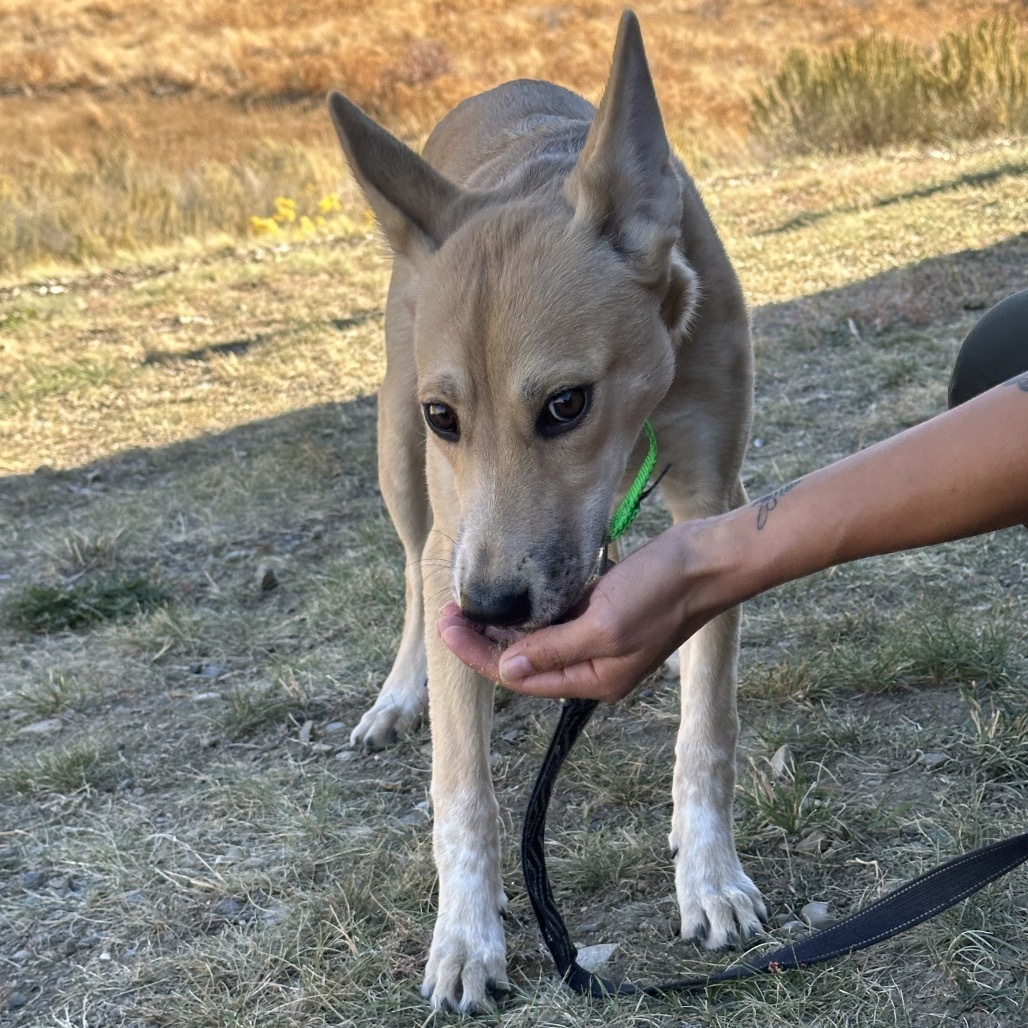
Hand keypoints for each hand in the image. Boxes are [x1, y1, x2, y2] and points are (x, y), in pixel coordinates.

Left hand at [438, 523, 728, 700]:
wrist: (707, 561)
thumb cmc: (661, 593)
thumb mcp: (604, 626)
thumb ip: (553, 650)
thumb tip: (505, 669)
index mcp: (592, 679)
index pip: (519, 675)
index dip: (478, 653)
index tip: (448, 626)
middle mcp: (592, 665)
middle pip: (524, 659)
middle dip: (484, 638)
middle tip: (449, 610)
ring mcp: (599, 637)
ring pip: (538, 638)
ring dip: (504, 623)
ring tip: (468, 603)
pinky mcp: (605, 610)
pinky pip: (558, 617)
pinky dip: (531, 609)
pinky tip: (511, 594)